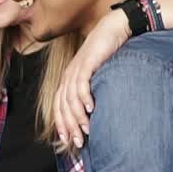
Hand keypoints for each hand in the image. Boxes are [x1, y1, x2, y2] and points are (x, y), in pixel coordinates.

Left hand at [54, 8, 131, 149]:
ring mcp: (76, 69)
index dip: (61, 124)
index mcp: (68, 79)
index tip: (68, 140)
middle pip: (62, 106)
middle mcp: (69, 75)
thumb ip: (92, 91)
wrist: (113, 29)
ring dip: (78, 116)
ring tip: (87, 129)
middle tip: (79, 142)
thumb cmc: (107, 54)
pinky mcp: (87, 63)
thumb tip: (95, 112)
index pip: (59, 106)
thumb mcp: (97, 75)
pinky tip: (92, 109)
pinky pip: (81, 84)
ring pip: (71, 99)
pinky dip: (85, 98)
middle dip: (70, 126)